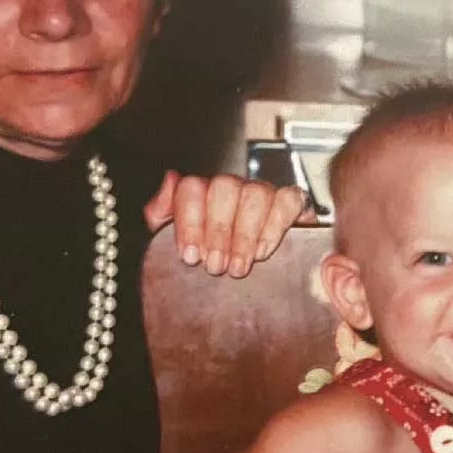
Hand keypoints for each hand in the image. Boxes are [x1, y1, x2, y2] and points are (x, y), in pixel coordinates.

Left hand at [143, 171, 309, 276]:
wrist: (256, 272)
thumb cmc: (213, 254)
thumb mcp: (178, 239)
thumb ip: (162, 212)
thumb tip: (169, 179)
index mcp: (202, 192)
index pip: (191, 187)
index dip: (190, 223)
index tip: (191, 256)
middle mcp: (232, 187)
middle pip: (224, 188)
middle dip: (218, 232)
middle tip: (216, 267)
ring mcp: (262, 191)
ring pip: (255, 194)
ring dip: (245, 235)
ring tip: (238, 267)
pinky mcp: (291, 201)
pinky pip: (287, 201)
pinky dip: (274, 227)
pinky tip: (263, 252)